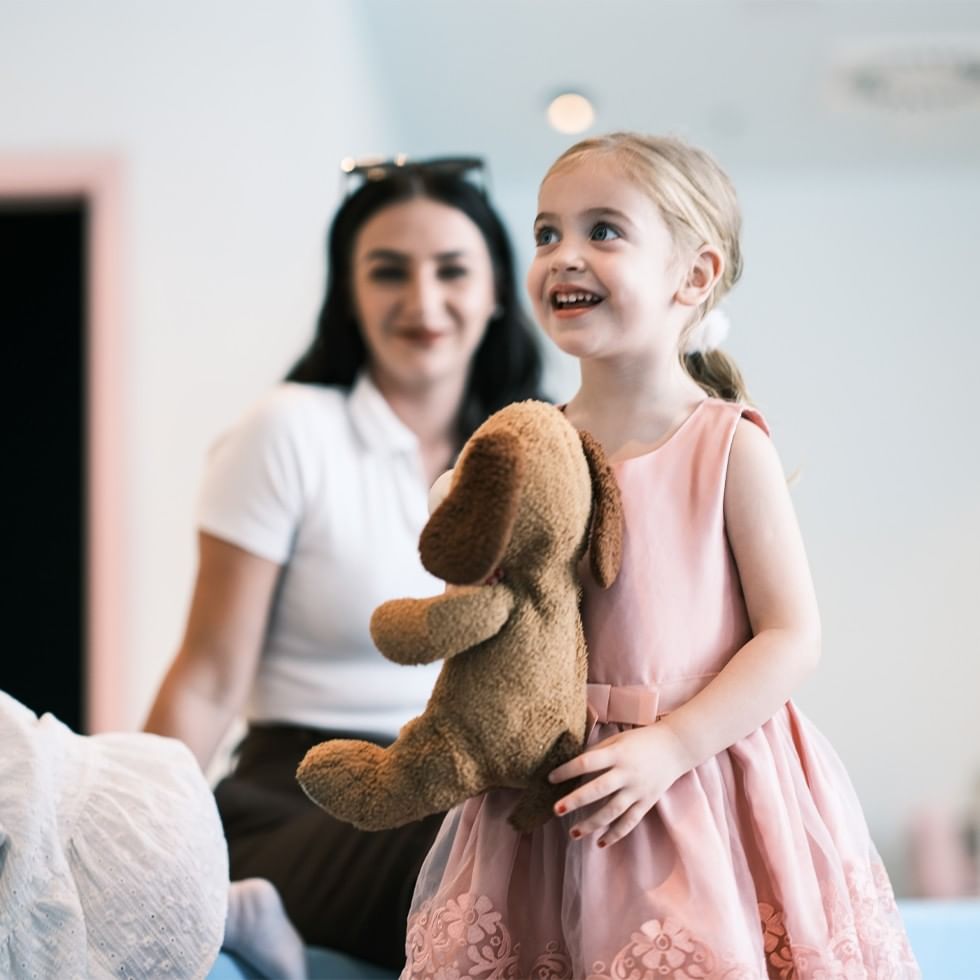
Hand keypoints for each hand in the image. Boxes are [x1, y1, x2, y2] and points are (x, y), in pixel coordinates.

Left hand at [548, 722, 690, 846]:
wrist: (675, 746)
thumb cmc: (640, 740)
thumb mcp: (617, 739)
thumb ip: (597, 753)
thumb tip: (571, 766)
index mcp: (617, 753)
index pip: (587, 762)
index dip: (568, 770)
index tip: (550, 778)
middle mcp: (627, 772)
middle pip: (599, 789)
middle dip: (576, 800)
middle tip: (556, 810)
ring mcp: (638, 789)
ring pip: (613, 810)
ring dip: (592, 823)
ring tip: (573, 833)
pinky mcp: (647, 801)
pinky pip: (630, 821)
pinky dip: (616, 834)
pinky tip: (600, 843)